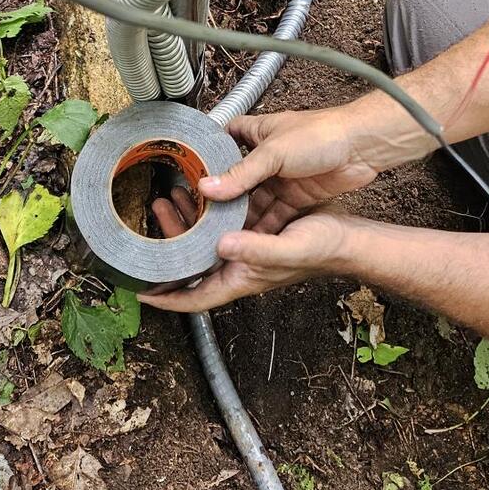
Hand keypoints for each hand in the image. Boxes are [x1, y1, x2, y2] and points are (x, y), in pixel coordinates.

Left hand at [140, 204, 351, 312]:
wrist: (347, 236)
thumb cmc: (322, 249)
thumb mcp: (287, 249)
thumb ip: (254, 250)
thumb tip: (220, 246)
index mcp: (242, 278)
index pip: (195, 298)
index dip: (167, 298)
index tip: (141, 291)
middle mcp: (239, 265)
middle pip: (193, 265)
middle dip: (168, 249)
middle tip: (153, 218)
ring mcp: (246, 247)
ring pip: (204, 240)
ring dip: (185, 222)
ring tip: (168, 197)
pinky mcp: (254, 228)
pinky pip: (221, 221)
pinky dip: (207, 208)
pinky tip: (200, 190)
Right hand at [197, 107, 387, 233]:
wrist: (362, 147)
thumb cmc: (322, 133)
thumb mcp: (274, 152)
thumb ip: (241, 174)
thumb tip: (208, 187)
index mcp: (258, 133)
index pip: (226, 137)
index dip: (210, 151)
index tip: (191, 170)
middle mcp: (268, 157)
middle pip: (238, 179)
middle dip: (223, 196)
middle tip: (202, 214)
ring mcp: (283, 178)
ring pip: (255, 200)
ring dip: (242, 217)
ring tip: (221, 234)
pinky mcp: (297, 197)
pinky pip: (275, 215)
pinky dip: (264, 228)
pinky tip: (250, 241)